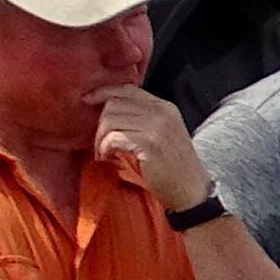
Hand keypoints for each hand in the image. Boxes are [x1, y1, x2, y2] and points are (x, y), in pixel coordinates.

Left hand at [93, 84, 210, 218]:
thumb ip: (143, 119)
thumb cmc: (174, 167)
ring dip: (100, 138)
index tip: (87, 100)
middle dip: (100, 123)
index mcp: (165, 107)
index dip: (104, 92)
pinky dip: (104, 148)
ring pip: (111, 120)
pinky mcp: (149, 144)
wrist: (192, 190)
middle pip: (115, 103)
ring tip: (103, 151)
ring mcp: (156, 127)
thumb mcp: (164, 134)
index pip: (127, 89)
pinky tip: (107, 157)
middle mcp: (161, 112)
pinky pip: (114, 137)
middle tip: (100, 142)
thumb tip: (108, 111)